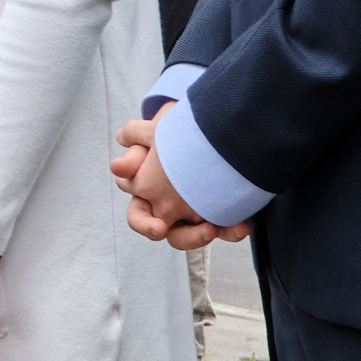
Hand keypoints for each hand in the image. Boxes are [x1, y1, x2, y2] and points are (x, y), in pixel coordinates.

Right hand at [113, 109, 242, 248]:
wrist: (220, 123)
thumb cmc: (185, 127)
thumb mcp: (159, 129)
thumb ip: (134, 141)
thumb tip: (117, 165)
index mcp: (148, 190)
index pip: (138, 214)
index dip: (144, 221)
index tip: (158, 226)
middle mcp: (168, 205)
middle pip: (160, 232)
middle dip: (166, 235)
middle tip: (170, 233)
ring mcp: (194, 211)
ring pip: (188, 238)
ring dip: (196, 238)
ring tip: (211, 229)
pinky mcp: (220, 213)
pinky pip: (225, 230)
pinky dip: (232, 230)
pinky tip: (242, 225)